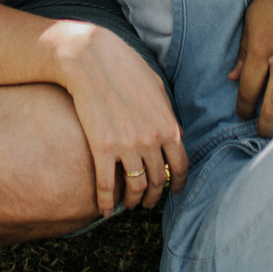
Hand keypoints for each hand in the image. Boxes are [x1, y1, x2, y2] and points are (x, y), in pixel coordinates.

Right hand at [51, 22, 187, 217]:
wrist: (92, 59)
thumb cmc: (125, 68)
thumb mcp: (157, 88)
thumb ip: (168, 115)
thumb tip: (177, 135)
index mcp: (168, 126)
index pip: (180, 166)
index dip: (177, 183)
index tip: (173, 191)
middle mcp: (151, 140)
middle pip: (157, 180)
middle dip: (154, 196)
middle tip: (148, 202)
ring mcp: (126, 146)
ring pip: (135, 187)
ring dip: (133, 201)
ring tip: (129, 205)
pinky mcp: (101, 148)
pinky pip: (106, 185)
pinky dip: (105, 203)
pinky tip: (103, 212)